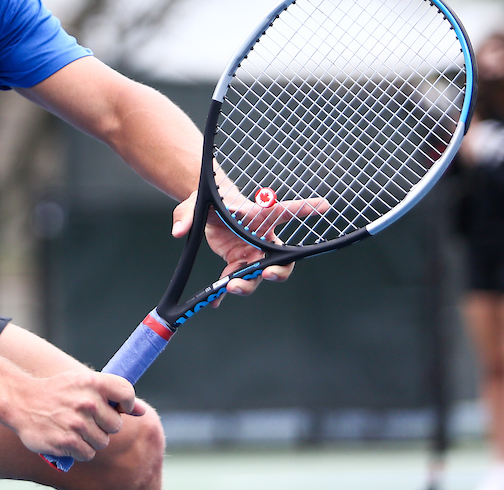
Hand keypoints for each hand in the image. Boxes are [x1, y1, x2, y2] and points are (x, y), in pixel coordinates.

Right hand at [10, 369, 144, 461]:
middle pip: (115, 425)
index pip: (126, 393)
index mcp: (92, 382)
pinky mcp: (66, 441)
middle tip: (86, 419)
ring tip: (74, 428)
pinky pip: (88, 454)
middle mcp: (86, 402)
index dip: (127, 404)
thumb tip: (141, 411)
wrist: (21, 401)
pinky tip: (68, 439)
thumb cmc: (56, 393)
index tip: (118, 407)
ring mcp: (76, 423)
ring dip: (91, 440)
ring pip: (102, 442)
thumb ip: (112, 395)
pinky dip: (80, 450)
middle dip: (104, 426)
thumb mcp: (82, 384)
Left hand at [171, 188, 328, 300]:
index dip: (305, 208)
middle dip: (277, 270)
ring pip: (258, 275)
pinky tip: (214, 302)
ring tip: (231, 287)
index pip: (285, 210)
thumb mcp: (194, 204)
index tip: (325, 205)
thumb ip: (187, 215)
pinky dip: (224, 293)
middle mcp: (260, 238)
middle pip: (280, 259)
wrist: (205, 210)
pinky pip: (235, 281)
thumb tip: (178, 230)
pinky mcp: (237, 263)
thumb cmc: (210, 201)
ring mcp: (250, 253)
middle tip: (266, 273)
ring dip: (247, 285)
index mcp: (258, 216)